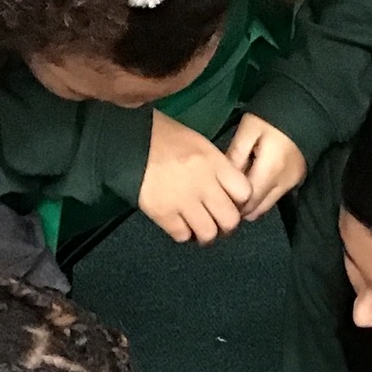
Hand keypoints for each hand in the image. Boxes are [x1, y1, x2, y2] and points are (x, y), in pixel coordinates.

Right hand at [140, 112, 252, 244]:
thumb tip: (229, 190)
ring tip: (198, 227)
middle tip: (217, 221)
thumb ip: (216, 166)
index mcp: (213, 162)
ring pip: (208, 233)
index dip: (240, 202)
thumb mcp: (197, 142)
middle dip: (226, 224)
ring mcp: (182, 200)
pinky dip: (182, 233)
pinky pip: (182, 235)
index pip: (244, 193)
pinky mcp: (162, 213)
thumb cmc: (162, 136)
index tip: (233, 203)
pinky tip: (178, 223)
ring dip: (205, 233)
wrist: (126, 140)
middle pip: (230, 220)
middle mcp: (202, 183)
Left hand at [226, 114, 308, 221]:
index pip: (248, 201)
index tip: (219, 198)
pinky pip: (275, 197)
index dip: (232, 204)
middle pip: (257, 209)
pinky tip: (252, 185)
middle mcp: (282, 184)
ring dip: (252, 205)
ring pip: (266, 206)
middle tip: (225, 199)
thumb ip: (235, 155)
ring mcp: (291, 184)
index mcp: (269, 171)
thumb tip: (221, 178)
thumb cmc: (272, 117)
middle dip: (241, 209)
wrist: (305, 110)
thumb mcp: (248, 130)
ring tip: (237, 194)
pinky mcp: (296, 181)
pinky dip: (262, 196)